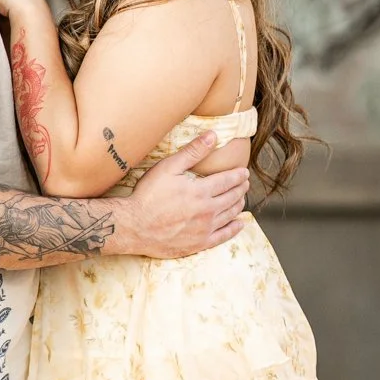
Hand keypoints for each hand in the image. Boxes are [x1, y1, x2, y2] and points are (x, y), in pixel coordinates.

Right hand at [124, 135, 249, 257]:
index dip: (238, 176)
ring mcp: (204, 229)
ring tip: (242, 199)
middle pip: (231, 198)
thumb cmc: (148, 196)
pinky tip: (239, 224)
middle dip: (240, 189)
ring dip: (239, 205)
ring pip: (229, 215)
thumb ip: (192, 152)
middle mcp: (207, 211)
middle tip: (245, 184)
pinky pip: (223, 236)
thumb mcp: (168, 167)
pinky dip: (234, 229)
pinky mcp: (198, 244)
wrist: (134, 226)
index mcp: (201, 191)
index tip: (244, 173)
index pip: (227, 181)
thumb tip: (213, 136)